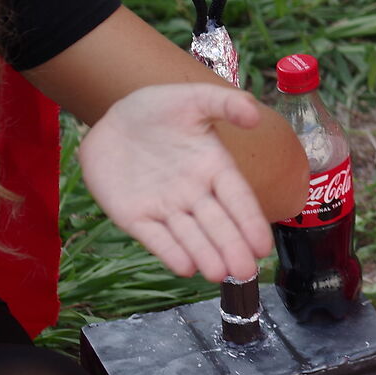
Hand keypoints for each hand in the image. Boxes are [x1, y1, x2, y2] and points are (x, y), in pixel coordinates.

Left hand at [78, 82, 276, 282]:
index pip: (238, 198)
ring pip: (189, 236)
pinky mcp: (135, 217)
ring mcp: (165, 207)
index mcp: (214, 167)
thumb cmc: (157, 107)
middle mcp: (194, 192)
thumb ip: (227, 104)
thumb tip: (255, 115)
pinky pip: (155, 238)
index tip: (263, 246)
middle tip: (246, 272)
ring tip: (219, 275)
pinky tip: (185, 268)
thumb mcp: (194, 99)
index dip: (249, 222)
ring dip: (204, 255)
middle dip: (231, 247)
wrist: (112, 120)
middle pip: (217, 224)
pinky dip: (169, 252)